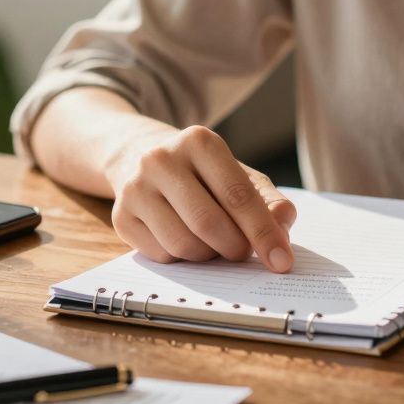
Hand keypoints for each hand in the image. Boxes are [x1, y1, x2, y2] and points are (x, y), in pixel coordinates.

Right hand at [107, 125, 296, 271]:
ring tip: (213, 242)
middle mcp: (161, 159)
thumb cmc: (202, 173)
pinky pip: (161, 255)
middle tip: (242, 252)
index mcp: (199, 142)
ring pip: (183, 245)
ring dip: (208, 256)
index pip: (238, 196)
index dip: (263, 232)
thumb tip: (283, 226)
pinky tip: (185, 238)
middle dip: (235, 248)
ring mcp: (136, 188)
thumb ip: (268, 201)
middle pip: (208, 224)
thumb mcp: (240, 175)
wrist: (141, 156)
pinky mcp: (121, 216)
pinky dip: (182, 259)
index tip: (281, 261)